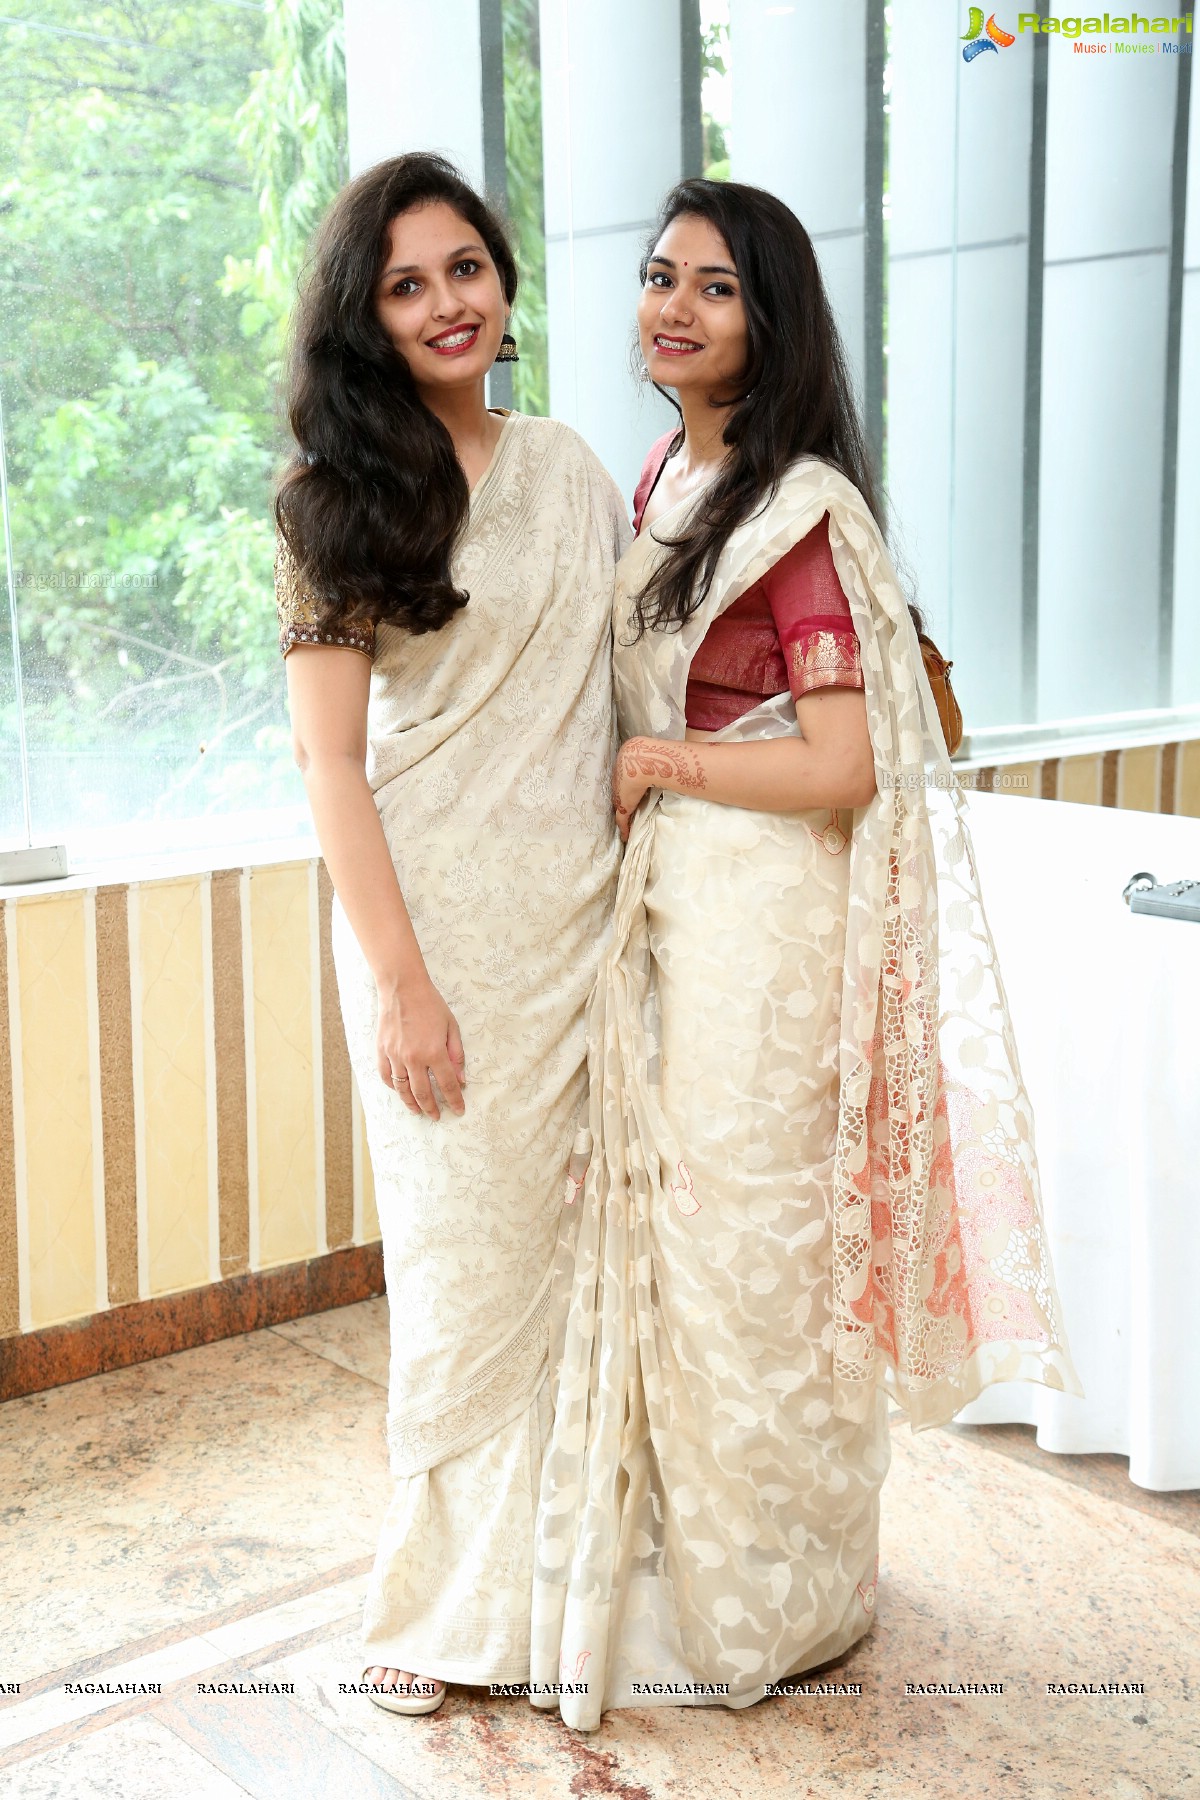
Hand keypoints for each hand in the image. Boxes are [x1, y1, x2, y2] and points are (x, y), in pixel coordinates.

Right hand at [375, 978, 465, 1119]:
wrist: (403, 988)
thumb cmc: (430, 1004)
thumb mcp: (451, 1027)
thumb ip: (456, 1054)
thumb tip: (461, 1079)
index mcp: (434, 1052)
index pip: (447, 1085)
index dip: (454, 1100)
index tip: (459, 1111)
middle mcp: (414, 1058)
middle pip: (423, 1093)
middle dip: (432, 1108)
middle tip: (437, 1116)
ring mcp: (395, 1055)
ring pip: (402, 1089)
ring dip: (411, 1103)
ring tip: (418, 1111)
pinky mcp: (382, 1050)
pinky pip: (386, 1076)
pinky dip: (393, 1086)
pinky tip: (400, 1091)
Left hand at [612, 738, 655, 843]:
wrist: (641, 759)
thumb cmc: (651, 755)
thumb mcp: (652, 756)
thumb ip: (659, 759)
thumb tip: (678, 757)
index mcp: (625, 767)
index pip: (625, 780)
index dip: (628, 787)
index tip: (632, 791)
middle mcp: (620, 782)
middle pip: (620, 793)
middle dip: (623, 800)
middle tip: (627, 809)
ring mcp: (620, 794)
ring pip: (620, 807)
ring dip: (623, 815)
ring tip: (626, 823)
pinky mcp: (623, 806)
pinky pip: (622, 820)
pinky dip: (624, 829)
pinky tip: (626, 837)